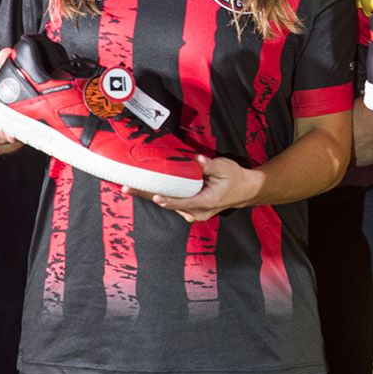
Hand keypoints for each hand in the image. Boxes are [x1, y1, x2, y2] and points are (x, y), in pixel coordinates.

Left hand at [139, 155, 255, 221]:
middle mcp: (198, 212)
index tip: (156, 197)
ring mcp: (194, 213)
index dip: (168, 200)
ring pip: (169, 204)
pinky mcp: (190, 211)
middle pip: (170, 204)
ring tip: (132, 187)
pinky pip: (173, 203)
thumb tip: (197, 160)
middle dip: (148, 195)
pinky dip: (161, 196)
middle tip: (127, 188)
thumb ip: (209, 165)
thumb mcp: (225, 167)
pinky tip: (147, 188)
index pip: (183, 202)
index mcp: (207, 202)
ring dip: (152, 195)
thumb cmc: (235, 178)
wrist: (244, 190)